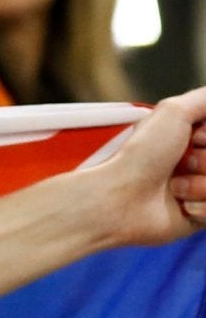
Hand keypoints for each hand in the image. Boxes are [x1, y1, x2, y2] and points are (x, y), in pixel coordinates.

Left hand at [109, 84, 205, 248]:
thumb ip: (204, 99)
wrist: (119, 200)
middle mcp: (198, 162)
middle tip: (181, 162)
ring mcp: (200, 190)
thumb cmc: (141, 155)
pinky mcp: (199, 217)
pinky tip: (180, 205)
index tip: (195, 137)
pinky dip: (203, 206)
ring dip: (204, 183)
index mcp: (193, 138)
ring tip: (174, 186)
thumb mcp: (174, 111)